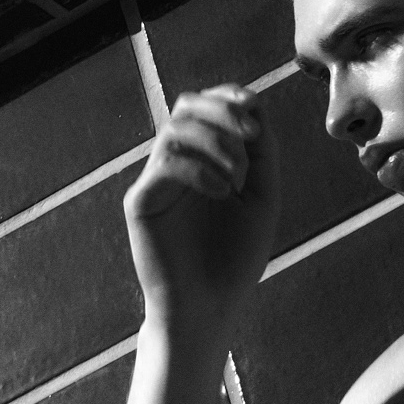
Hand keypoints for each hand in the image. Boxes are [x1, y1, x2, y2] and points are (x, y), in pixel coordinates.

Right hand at [125, 84, 279, 338]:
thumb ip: (262, 154)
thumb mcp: (261, 199)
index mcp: (204, 159)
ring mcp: (156, 182)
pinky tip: (223, 192)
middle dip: (221, 111)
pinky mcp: (141, 203)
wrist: (209, 307)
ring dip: (215, 143)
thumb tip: (256, 106)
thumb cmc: (235, 258)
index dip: (228, 96)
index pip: (207, 108)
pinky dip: (199, 168)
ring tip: (238, 178)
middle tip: (251, 135)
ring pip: (174, 131)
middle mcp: (176, 164)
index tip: (255, 110)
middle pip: (185, 107)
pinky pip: (164, 164)